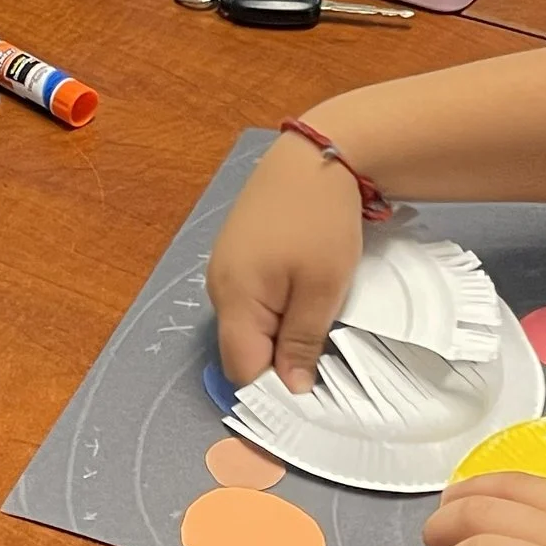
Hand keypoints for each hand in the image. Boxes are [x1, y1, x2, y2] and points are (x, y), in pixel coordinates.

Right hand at [207, 130, 366, 390]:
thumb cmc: (321, 221)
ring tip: (319, 317)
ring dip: (280, 332)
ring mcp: (224, 267)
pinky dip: (275, 307)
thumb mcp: (322, 289)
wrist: (316, 155)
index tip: (315, 390)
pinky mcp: (236, 252)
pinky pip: (251, 299)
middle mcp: (218, 287)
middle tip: (326, 354)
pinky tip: (303, 292)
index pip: (242, 370)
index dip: (276, 389)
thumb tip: (291, 390)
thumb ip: (301, 343)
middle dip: (279, 360)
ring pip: (249, 324)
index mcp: (235, 299)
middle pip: (243, 348)